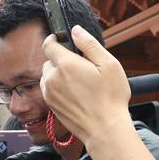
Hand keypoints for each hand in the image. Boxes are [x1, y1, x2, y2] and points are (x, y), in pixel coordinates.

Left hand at [40, 25, 131, 147]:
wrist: (104, 129)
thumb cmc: (110, 97)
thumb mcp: (108, 64)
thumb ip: (89, 44)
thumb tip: (75, 30)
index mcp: (66, 65)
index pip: (48, 44)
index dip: (54, 39)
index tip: (62, 39)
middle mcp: (52, 78)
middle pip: (49, 61)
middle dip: (61, 60)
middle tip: (81, 67)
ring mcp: (49, 94)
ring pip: (48, 76)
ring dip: (59, 75)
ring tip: (79, 82)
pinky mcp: (51, 106)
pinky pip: (49, 90)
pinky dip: (58, 88)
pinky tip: (75, 94)